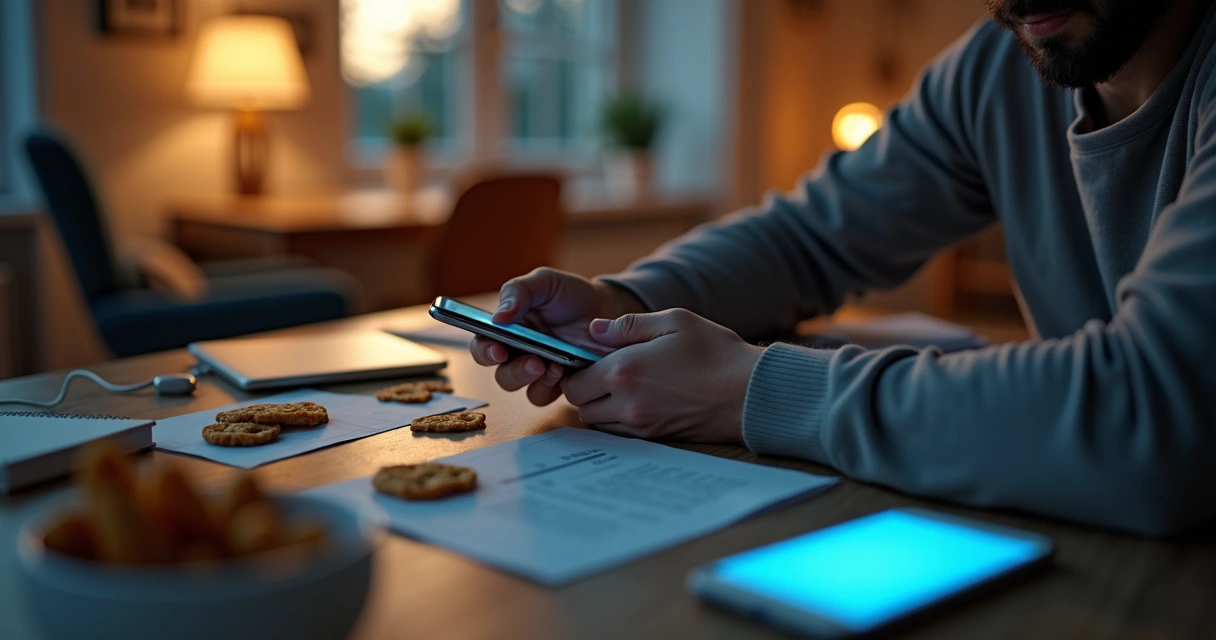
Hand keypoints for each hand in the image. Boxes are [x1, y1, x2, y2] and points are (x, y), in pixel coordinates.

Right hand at [470, 268, 646, 405]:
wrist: (607, 306)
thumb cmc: (570, 293)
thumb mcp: (544, 282)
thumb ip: (519, 293)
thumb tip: (498, 318)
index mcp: (508, 330)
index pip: (484, 346)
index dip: (485, 352)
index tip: (498, 351)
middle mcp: (519, 354)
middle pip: (502, 374)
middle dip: (514, 372)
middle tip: (534, 362)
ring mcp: (540, 370)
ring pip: (523, 389)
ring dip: (534, 381)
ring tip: (554, 367)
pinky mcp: (560, 383)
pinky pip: (547, 395)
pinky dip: (551, 387)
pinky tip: (565, 371)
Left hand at [561, 309, 762, 442]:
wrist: (750, 392)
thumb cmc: (716, 352)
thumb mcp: (675, 321)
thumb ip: (628, 325)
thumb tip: (594, 329)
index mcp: (624, 370)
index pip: (575, 381)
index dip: (578, 369)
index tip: (593, 358)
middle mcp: (626, 402)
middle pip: (581, 406)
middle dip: (587, 389)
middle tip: (607, 372)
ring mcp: (641, 425)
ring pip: (598, 422)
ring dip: (602, 406)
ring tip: (626, 387)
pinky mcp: (656, 438)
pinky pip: (620, 433)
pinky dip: (620, 420)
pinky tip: (642, 401)